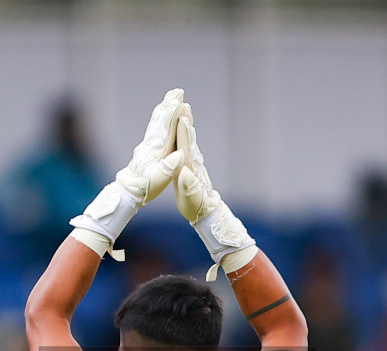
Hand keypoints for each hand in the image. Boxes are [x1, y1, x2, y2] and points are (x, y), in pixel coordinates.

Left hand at [69, 88, 184, 253]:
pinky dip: (160, 121)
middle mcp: (151, 145)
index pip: (165, 127)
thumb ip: (168, 168)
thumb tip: (180, 155)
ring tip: (170, 99)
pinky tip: (161, 118)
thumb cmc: (142, 190)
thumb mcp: (157, 181)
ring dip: (164, 111)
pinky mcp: (147, 151)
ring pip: (157, 123)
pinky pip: (156, 131)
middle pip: (161, 121)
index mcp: (155, 150)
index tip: (178, 99)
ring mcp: (148, 147)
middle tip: (176, 91)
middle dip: (169, 105)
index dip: (172, 113)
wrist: (125, 194)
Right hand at [171, 102, 256, 277]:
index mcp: (189, 168)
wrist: (205, 212)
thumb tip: (185, 174)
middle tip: (182, 102)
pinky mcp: (188, 163)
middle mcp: (191, 161)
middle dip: (184, 120)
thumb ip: (188, 187)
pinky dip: (182, 132)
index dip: (183, 132)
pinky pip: (184, 143)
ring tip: (183, 107)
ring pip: (187, 138)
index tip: (181, 117)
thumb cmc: (196, 207)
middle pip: (187, 137)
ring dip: (184, 122)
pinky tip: (181, 124)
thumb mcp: (190, 200)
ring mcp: (191, 161)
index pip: (185, 147)